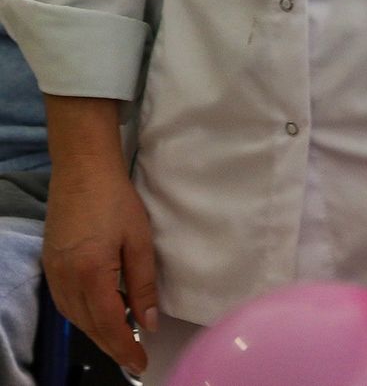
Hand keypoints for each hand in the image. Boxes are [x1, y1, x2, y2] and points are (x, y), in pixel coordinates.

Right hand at [42, 98, 157, 375]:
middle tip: (135, 357)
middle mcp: (65, 280)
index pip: (109, 323)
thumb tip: (149, 322)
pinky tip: (100, 314)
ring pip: (75, 317)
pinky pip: (66, 303)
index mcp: (91, 274)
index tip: (141, 363)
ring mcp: (53, 273)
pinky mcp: (49, 265)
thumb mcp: (139, 240)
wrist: (81, 170)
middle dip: (112, 344)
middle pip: (89, 325)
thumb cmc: (117, 200)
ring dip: (98, 331)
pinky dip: (84, 315)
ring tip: (122, 339)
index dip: (125, 347)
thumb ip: (144, 283)